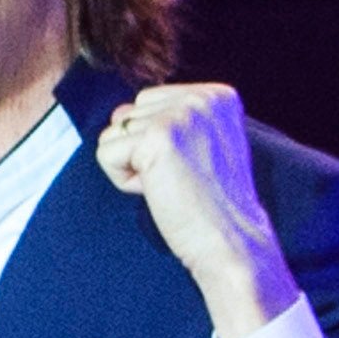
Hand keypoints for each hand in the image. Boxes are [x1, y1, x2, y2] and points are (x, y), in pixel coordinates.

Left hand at [96, 84, 302, 337]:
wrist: (232, 242)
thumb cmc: (211, 205)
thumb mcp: (199, 147)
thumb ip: (167, 121)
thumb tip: (119, 113)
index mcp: (216, 94)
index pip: (146, 102)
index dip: (154, 144)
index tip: (189, 169)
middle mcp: (201, 97)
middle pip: (127, 115)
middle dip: (140, 154)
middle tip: (179, 181)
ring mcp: (181, 114)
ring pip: (112, 135)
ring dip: (132, 169)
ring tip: (171, 187)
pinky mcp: (157, 137)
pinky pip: (106, 154)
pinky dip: (123, 182)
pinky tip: (158, 192)